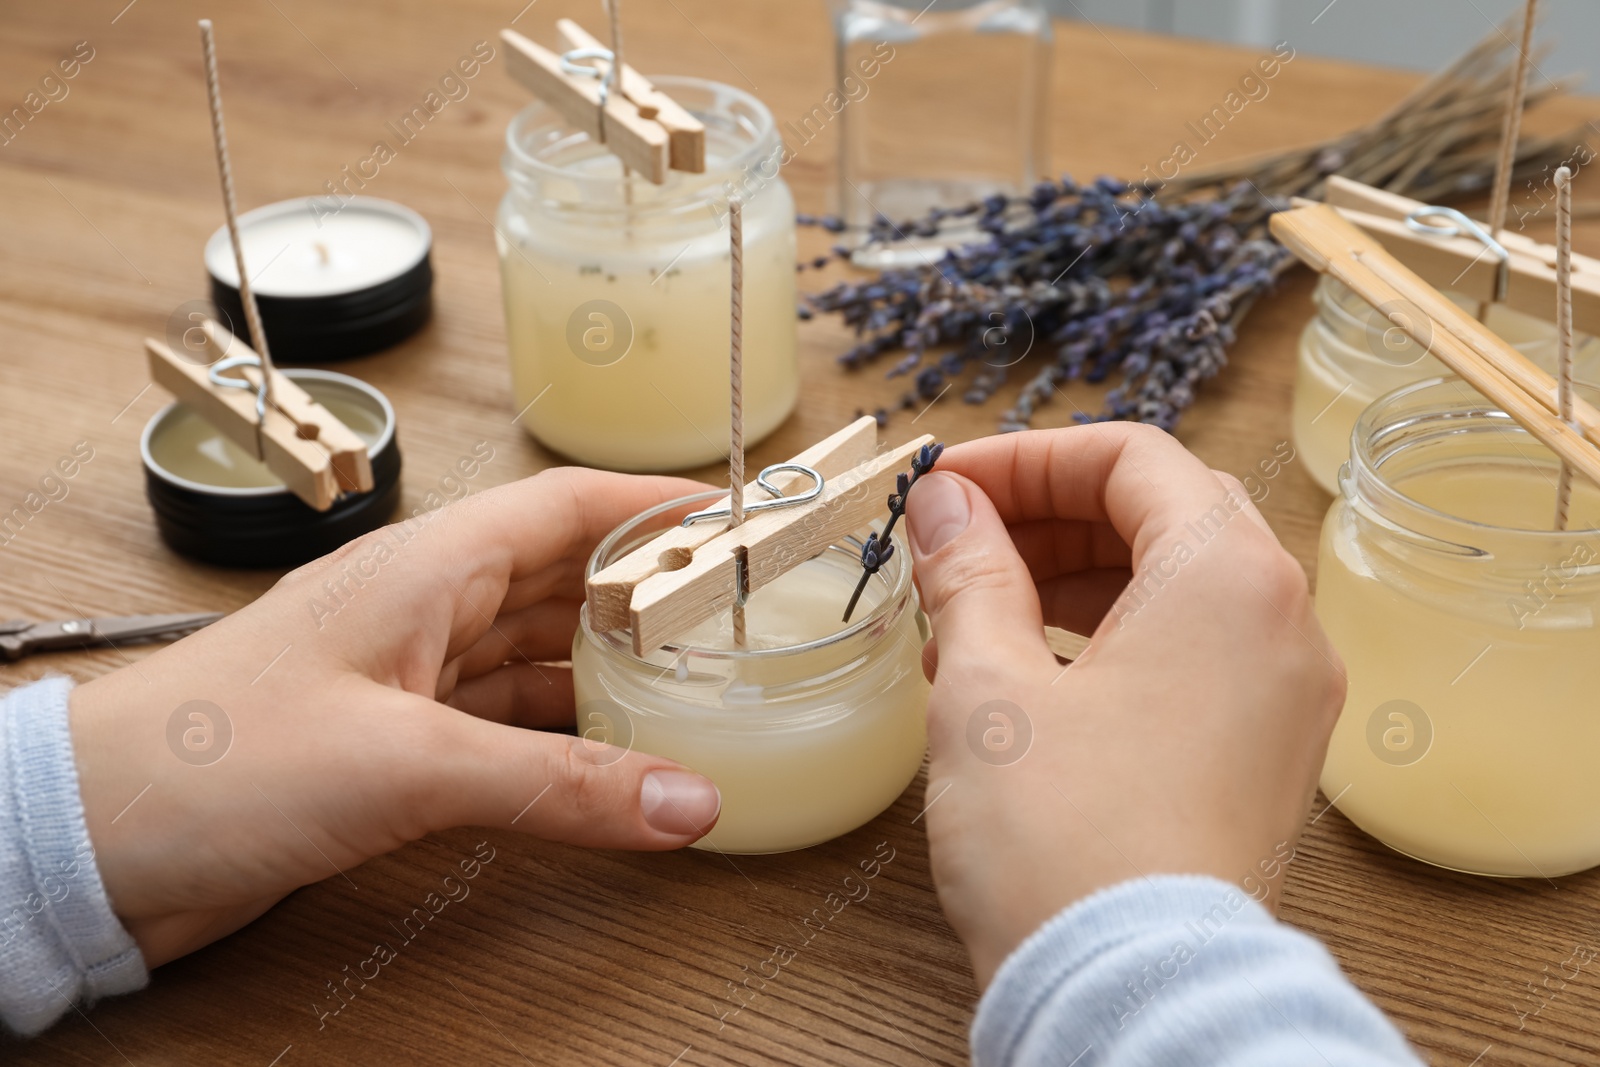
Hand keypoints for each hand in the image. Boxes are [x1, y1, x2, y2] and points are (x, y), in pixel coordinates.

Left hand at [70, 468, 721, 966]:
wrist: (90, 840)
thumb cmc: (209, 763)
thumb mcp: (406, 765)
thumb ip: (555, 785)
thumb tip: (684, 800)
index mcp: (422, 569)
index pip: (562, 507)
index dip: (652, 506)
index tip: (730, 517)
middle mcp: (418, 610)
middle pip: (559, 579)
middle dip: (644, 592)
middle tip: (729, 616)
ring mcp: (402, 677)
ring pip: (532, 654)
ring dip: (605, 671)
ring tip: (689, 686)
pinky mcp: (386, 743)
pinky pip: (499, 722)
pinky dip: (557, 736)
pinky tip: (605, 756)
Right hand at [903, 425, 1343, 987]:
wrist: (1135, 996)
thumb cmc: (1064, 842)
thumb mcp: (988, 685)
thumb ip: (968, 571)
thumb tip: (944, 503)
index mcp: (1230, 579)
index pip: (1130, 457)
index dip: (1023, 459)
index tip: (944, 489)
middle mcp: (1283, 625)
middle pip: (1160, 514)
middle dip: (1044, 518)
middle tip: (952, 548)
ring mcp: (1285, 696)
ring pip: (1175, 586)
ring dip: (1069, 582)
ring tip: (970, 620)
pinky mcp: (1264, 755)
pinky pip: (1192, 656)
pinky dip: (1110, 642)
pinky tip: (1024, 679)